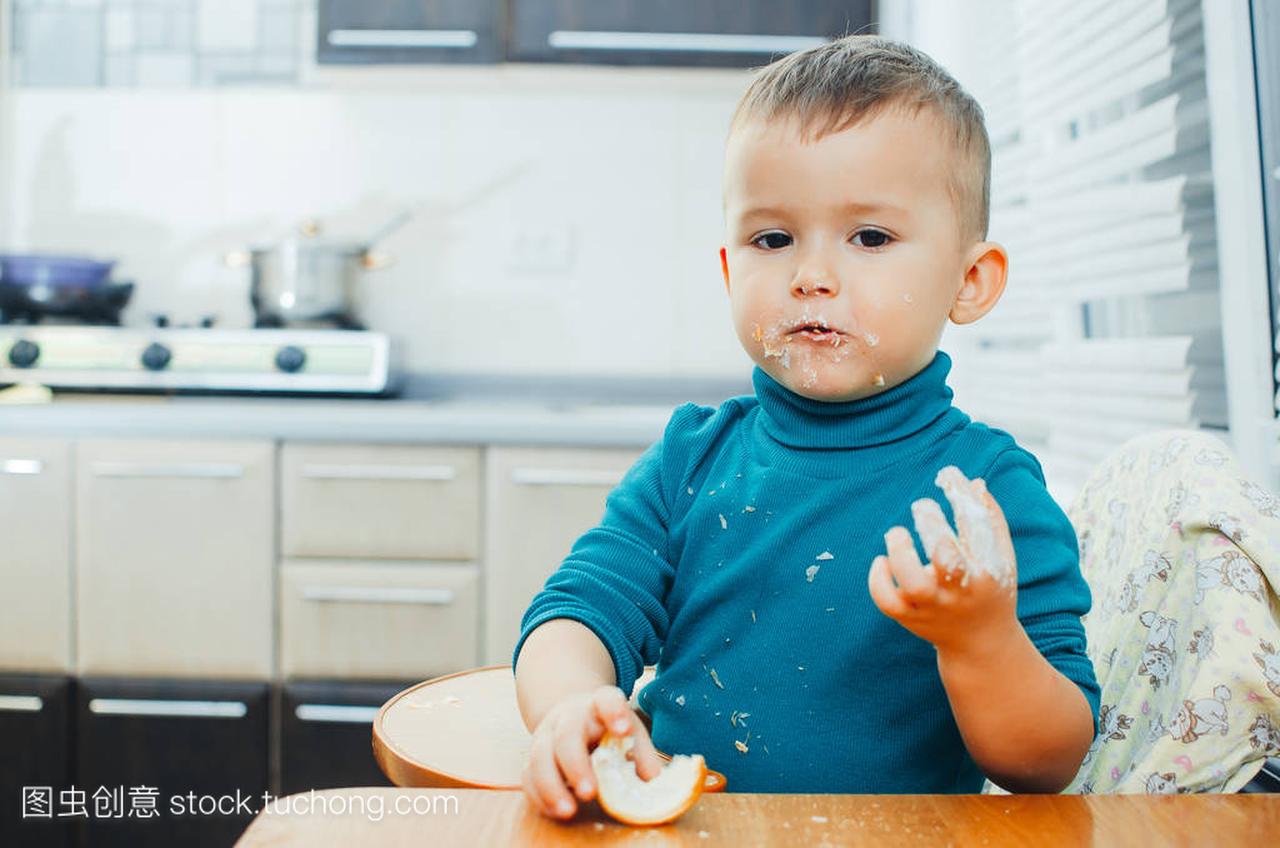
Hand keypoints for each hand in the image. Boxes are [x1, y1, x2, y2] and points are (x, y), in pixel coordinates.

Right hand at [521, 684, 664, 819]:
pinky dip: (539, 795)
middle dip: (576, 765)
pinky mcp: (532, 756)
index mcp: (598, 705)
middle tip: (590, 792)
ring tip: (569, 811)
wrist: (571, 714)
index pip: (606, 699)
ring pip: (539, 757)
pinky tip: (556, 811)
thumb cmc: (606, 727)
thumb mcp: (628, 730)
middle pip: (566, 735)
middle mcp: (568, 716)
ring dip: (552, 786)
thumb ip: (641, 753)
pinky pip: (528, 775)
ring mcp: (546, 734)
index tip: (624, 729)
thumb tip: (652, 779)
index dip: (614, 712)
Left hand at [868, 466, 1018, 654]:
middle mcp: (960, 592)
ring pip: (913, 585)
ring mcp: (933, 607)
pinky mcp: (910, 619)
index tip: (949, 474)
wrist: (981, 644)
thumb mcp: (1000, 557)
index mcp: (987, 573)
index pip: (977, 530)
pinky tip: (881, 560)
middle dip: (932, 526)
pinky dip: (878, 580)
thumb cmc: (989, 588)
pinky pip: (887, 602)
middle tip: (922, 505)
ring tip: (897, 533)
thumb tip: (972, 481)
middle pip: (945, 560)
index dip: (962, 497)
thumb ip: (990, 520)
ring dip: (900, 554)